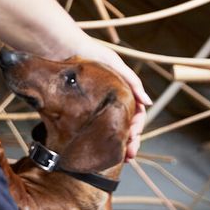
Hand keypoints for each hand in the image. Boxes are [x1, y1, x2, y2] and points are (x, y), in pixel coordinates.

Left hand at [70, 40, 150, 160]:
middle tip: (129, 156)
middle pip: (126, 126)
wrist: (61, 49)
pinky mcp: (82, 111)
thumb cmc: (90, 53)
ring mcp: (97, 107)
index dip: (137, 128)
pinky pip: (94, 130)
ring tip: (119, 159)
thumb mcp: (114, 64)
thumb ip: (132, 82)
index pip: (137, 114)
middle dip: (131, 142)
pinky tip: (100, 151)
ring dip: (118, 145)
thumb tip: (148, 103)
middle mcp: (112, 101)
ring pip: (112, 131)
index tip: (133, 138)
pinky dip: (100, 142)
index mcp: (123, 91)